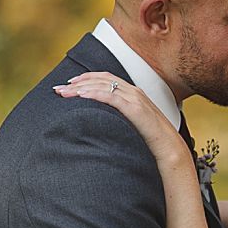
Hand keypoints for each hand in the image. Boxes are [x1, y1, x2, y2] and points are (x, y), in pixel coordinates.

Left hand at [54, 72, 190, 166]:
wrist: (169, 149)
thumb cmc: (151, 140)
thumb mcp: (132, 124)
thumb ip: (120, 117)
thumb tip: (102, 122)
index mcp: (133, 93)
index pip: (106, 78)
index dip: (86, 79)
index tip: (69, 84)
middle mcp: (133, 91)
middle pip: (101, 79)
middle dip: (78, 83)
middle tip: (58, 89)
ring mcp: (135, 98)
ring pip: (103, 86)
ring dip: (81, 88)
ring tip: (64, 93)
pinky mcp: (135, 108)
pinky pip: (111, 97)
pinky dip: (94, 94)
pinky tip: (81, 96)